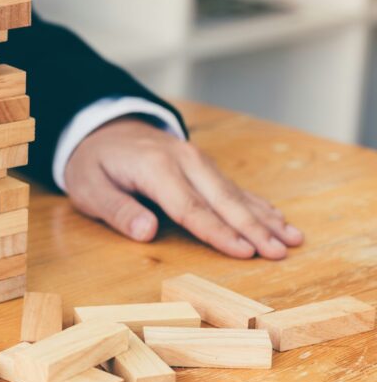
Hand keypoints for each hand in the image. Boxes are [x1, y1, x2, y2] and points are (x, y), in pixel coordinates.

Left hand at [64, 117, 302, 259]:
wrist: (102, 129)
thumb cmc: (93, 164)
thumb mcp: (89, 188)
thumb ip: (117, 210)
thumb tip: (147, 232)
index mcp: (155, 169)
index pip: (191, 208)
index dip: (218, 233)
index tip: (245, 252)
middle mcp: (183, 161)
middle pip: (223, 200)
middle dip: (254, 228)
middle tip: (281, 252)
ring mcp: (196, 160)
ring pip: (234, 193)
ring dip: (265, 217)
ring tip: (293, 239)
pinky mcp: (202, 165)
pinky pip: (233, 186)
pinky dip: (257, 204)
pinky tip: (278, 219)